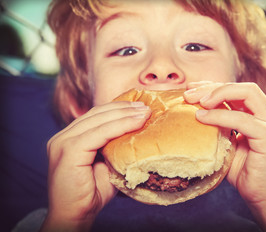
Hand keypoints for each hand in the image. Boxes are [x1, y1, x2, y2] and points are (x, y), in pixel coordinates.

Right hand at [41, 101, 150, 230]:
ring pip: (99, 120)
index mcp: (69, 137)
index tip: (141, 107)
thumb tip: (137, 131)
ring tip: (145, 112)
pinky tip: (137, 123)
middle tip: (146, 107)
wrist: (75, 216)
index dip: (119, 108)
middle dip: (124, 108)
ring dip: (125, 114)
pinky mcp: (68, 151)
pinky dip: (120, 126)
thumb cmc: (93, 192)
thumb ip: (113, 146)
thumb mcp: (106, 163)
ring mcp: (62, 142)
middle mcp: (62, 137)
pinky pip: (98, 133)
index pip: (96, 115)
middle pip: (97, 114)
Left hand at [184, 81, 265, 231]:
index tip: (191, 90)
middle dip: (214, 87)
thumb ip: (217, 128)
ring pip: (248, 94)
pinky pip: (243, 120)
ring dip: (218, 94)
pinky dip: (220, 115)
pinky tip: (202, 118)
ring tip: (196, 102)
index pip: (237, 90)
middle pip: (244, 87)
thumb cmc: (243, 172)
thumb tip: (193, 114)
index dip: (214, 86)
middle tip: (189, 94)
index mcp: (257, 116)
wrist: (262, 197)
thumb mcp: (226, 144)